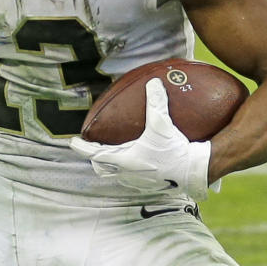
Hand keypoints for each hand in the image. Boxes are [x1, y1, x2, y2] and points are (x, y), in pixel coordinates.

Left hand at [70, 79, 215, 200]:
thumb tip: (153, 82)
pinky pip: (133, 177)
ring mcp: (139, 181)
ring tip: (113, 154)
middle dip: (96, 159)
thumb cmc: (174, 150)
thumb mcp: (162, 124)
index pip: (95, 153)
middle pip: (103, 168)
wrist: (194, 171)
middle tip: (93, 149)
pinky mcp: (151, 184)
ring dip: (112, 165)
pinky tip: (139, 159)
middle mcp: (128, 173)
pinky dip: (129, 168)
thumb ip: (156, 103)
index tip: (72, 142)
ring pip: (117, 174)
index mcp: (125, 160)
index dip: (82, 148)